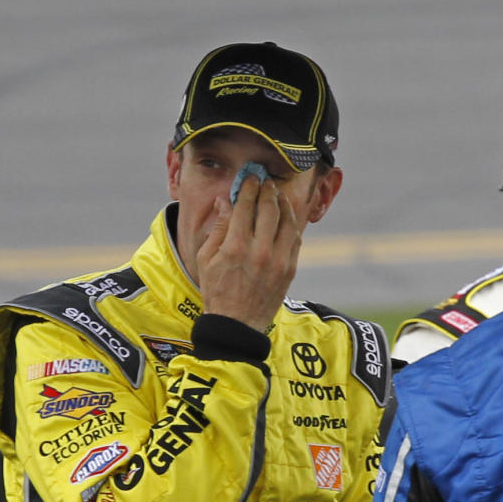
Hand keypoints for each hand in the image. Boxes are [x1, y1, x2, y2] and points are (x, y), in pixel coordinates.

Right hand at [196, 175, 300, 331]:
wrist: (236, 324)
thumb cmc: (216, 289)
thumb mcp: (206, 258)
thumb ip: (218, 227)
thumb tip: (224, 200)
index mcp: (235, 246)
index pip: (246, 206)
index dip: (249, 188)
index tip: (250, 178)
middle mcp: (260, 251)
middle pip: (269, 209)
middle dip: (268, 190)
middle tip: (266, 182)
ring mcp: (278, 260)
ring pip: (287, 222)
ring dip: (283, 204)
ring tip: (278, 195)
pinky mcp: (290, 269)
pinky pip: (295, 239)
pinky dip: (292, 224)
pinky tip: (286, 217)